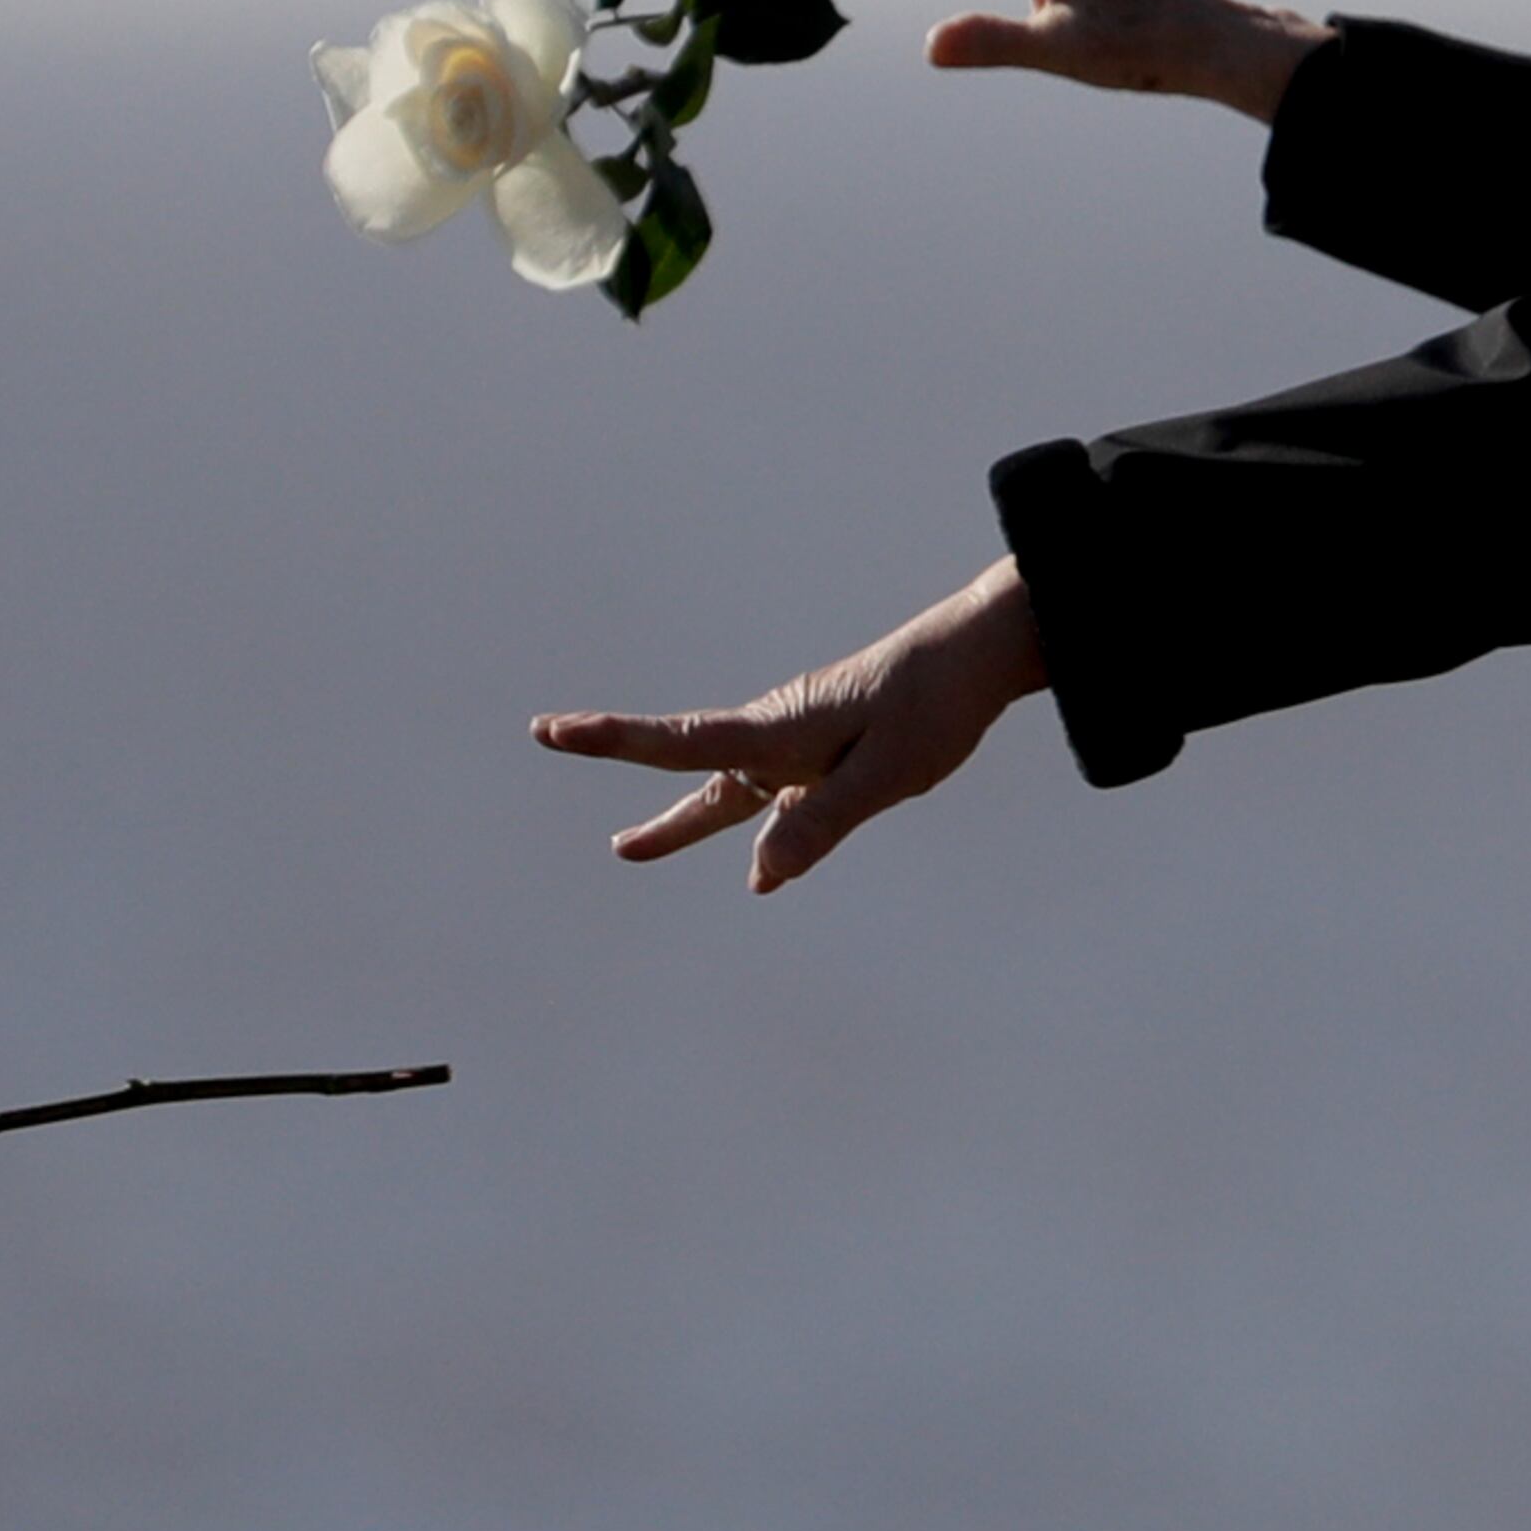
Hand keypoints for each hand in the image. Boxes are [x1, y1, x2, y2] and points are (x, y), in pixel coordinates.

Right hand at [530, 558, 1047, 893]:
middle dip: (622, 771)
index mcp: (778, 733)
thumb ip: (822, 823)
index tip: (550, 729)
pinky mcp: (825, 748)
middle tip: (555, 757)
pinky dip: (745, 821)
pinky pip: (770, 794)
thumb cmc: (934, 707)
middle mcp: (775, 733)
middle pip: (687, 767)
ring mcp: (797, 740)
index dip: (611, 739)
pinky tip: (762, 863)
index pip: (679, 743)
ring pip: (726, 787)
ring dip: (679, 818)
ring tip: (630, 845)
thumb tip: (758, 877)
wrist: (980, 653)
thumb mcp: (885, 774)